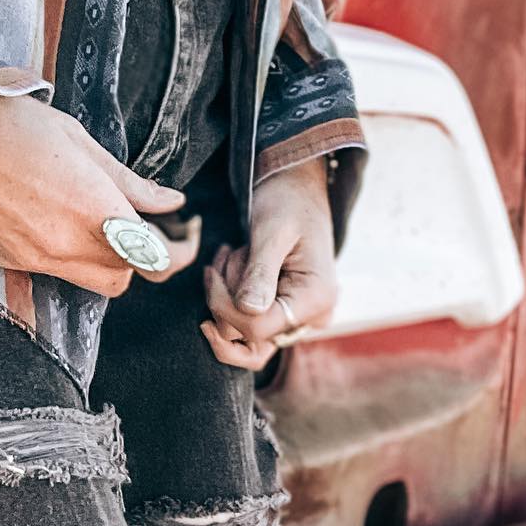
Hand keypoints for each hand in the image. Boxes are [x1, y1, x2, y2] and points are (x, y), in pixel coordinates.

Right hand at [0, 92, 201, 297]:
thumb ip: (127, 180)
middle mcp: (63, 245)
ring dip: (104, 260)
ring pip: (89, 282)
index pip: (155, 259)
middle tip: (142, 223)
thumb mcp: (78, 138)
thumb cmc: (6, 120)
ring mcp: (31, 258)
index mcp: (92, 211)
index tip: (183, 235)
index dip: (178, 253)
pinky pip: (53, 271)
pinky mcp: (5, 259)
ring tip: (97, 218)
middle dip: (140, 257)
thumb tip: (170, 202)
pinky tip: (56, 215)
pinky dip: (68, 255)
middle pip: (124, 279)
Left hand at [199, 157, 338, 369]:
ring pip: (244, 333)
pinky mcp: (283, 312)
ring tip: (232, 253)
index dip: (224, 307)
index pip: (258, 329)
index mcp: (316, 299)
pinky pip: (248, 323)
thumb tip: (250, 312)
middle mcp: (313, 317)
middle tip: (224, 256)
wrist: (295, 188)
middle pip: (249, 337)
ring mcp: (298, 318)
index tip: (210, 272)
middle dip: (224, 298)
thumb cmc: (286, 202)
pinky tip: (228, 265)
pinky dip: (229, 298)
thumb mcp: (271, 231)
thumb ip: (261, 272)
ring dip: (226, 296)